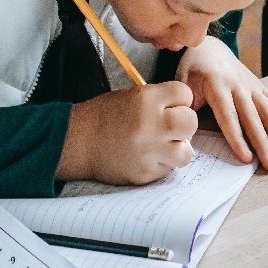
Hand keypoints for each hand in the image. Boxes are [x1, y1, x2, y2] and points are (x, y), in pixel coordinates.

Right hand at [57, 81, 197, 184]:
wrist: (76, 141)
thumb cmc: (105, 116)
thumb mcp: (133, 96)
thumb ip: (161, 100)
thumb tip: (186, 109)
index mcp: (147, 99)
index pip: (185, 94)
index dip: (180, 100)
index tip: (171, 105)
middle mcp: (150, 124)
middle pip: (191, 122)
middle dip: (184, 124)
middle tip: (171, 127)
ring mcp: (148, 151)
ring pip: (186, 152)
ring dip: (177, 149)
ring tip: (162, 145)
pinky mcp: (143, 173)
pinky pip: (167, 169)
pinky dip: (161, 163)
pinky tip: (146, 157)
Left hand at [175, 38, 267, 171]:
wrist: (210, 48)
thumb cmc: (192, 71)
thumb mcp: (182, 86)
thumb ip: (185, 110)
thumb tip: (182, 140)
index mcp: (216, 85)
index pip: (229, 117)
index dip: (237, 138)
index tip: (246, 158)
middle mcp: (238, 84)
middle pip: (253, 118)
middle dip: (264, 143)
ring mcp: (252, 85)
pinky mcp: (260, 85)